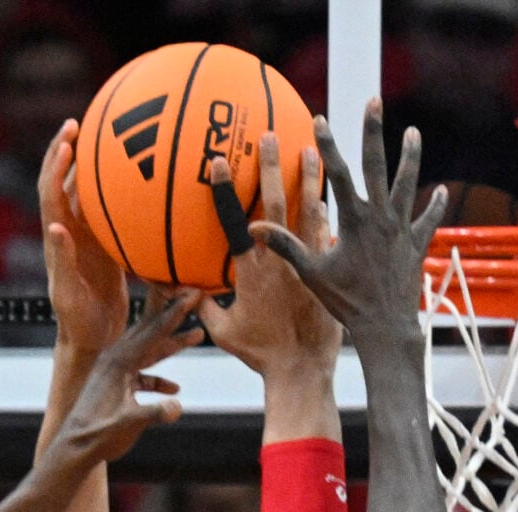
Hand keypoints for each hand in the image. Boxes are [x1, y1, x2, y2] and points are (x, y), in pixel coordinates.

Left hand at [40, 120, 127, 354]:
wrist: (90, 340)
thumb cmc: (76, 322)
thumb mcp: (67, 293)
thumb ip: (61, 260)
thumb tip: (55, 225)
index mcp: (57, 239)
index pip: (50, 192)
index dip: (55, 164)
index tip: (67, 138)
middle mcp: (69, 232)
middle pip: (62, 182)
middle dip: (67, 151)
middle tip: (78, 122)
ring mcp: (85, 238)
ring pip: (83, 193)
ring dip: (88, 166)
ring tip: (102, 137)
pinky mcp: (102, 247)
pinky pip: (106, 211)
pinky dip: (113, 191)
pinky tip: (132, 178)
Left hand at [52, 292, 203, 468]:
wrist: (73, 448)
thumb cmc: (97, 435)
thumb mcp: (128, 424)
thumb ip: (154, 413)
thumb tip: (178, 406)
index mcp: (119, 361)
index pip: (154, 331)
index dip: (176, 312)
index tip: (193, 293)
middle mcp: (115, 359)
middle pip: (150, 332)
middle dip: (174, 316)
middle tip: (194, 296)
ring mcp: (114, 371)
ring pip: (148, 351)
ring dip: (171, 345)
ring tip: (196, 335)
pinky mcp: (114, 385)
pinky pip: (141, 375)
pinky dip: (157, 378)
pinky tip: (173, 388)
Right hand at [200, 135, 341, 376]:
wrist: (302, 369)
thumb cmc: (260, 354)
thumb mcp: (223, 332)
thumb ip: (203, 305)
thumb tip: (178, 290)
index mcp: (250, 272)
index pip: (233, 221)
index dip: (226, 191)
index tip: (219, 161)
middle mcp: (279, 261)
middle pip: (274, 204)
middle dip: (271, 168)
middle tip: (269, 136)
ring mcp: (307, 264)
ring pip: (309, 211)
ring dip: (310, 178)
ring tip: (312, 148)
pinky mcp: (328, 272)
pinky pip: (331, 232)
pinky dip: (333, 209)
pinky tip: (340, 190)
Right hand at [251, 104, 443, 356]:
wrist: (384, 325)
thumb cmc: (346, 302)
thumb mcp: (312, 274)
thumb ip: (286, 247)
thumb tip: (255, 229)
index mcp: (354, 220)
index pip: (337, 174)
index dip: (327, 145)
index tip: (319, 120)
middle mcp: (381, 216)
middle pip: (377, 164)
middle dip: (373, 131)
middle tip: (374, 102)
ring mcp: (401, 228)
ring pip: (408, 183)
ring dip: (411, 157)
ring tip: (413, 133)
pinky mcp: (416, 244)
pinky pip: (428, 219)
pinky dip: (435, 205)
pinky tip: (441, 191)